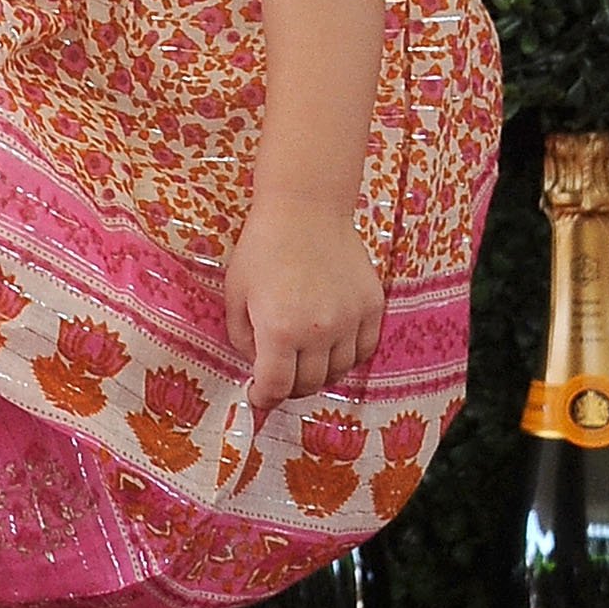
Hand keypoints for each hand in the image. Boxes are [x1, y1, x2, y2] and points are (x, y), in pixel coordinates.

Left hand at [224, 198, 385, 412]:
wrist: (305, 209)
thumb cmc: (264, 247)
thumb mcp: (236, 293)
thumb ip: (242, 337)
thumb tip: (257, 364)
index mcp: (279, 329)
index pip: (276, 386)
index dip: (264, 397)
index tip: (259, 396)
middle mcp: (319, 331)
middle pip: (309, 383)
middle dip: (290, 387)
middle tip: (280, 377)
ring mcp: (350, 320)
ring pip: (339, 370)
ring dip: (320, 373)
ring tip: (305, 359)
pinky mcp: (372, 306)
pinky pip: (364, 349)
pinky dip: (348, 356)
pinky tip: (332, 346)